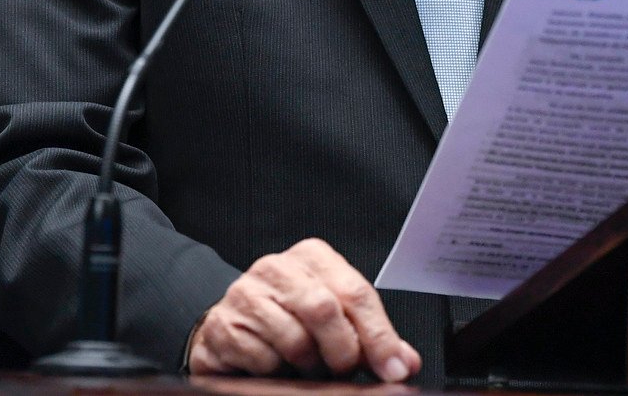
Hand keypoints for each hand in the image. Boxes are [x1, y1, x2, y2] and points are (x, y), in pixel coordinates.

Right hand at [187, 238, 420, 381]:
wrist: (234, 324)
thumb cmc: (291, 318)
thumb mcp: (336, 319)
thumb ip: (372, 337)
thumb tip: (404, 362)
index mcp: (312, 256)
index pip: (355, 292)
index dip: (379, 336)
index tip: (393, 368)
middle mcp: (276, 267)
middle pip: (324, 309)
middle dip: (343, 351)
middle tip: (344, 370)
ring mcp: (245, 293)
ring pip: (293, 339)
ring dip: (308, 366)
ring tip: (307, 366)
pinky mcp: (223, 324)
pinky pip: (262, 358)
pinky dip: (275, 371)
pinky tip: (275, 364)